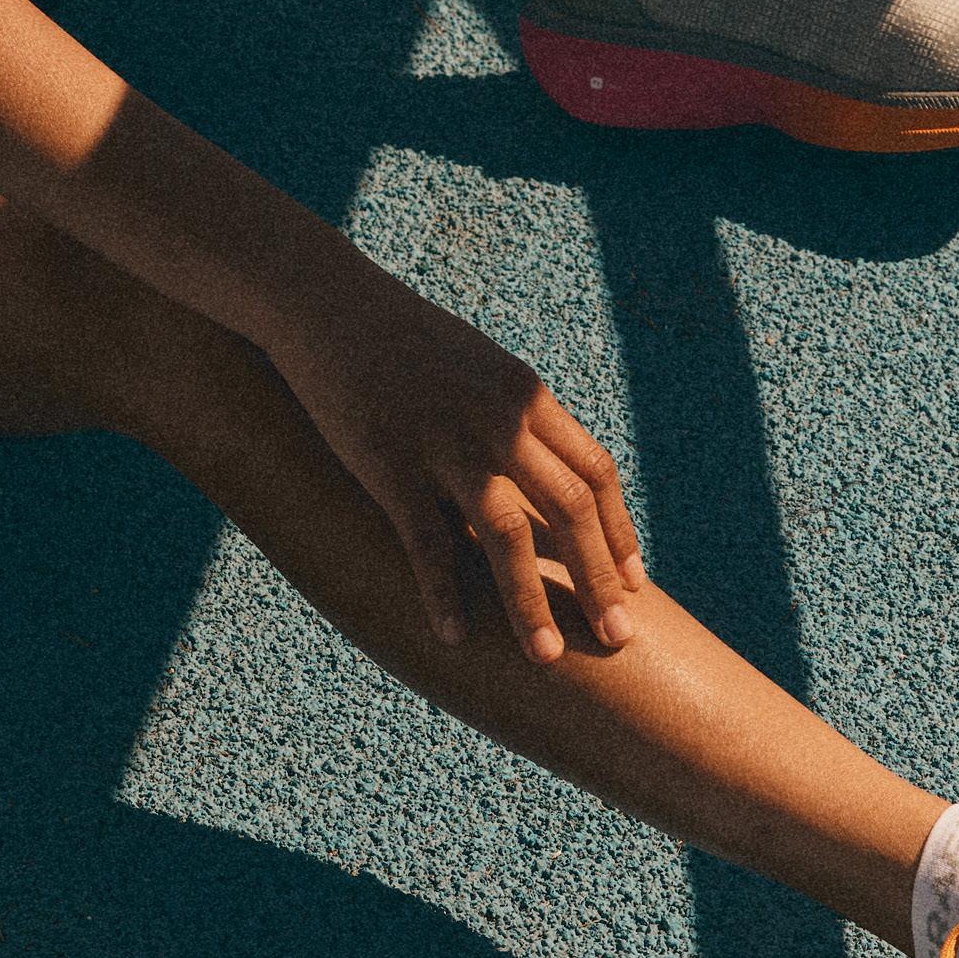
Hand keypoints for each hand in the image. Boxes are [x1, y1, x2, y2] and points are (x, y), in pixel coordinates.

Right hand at [274, 266, 645, 665]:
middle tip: (618, 640)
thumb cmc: (401, 337)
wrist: (324, 300)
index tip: (634, 584)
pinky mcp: (389, 461)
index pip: (595, 473)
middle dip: (599, 580)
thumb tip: (548, 468)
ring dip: (531, 602)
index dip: (619, 533)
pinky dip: (443, 592)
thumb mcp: (478, 365)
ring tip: (547, 657)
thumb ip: (516, 414)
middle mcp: (499, 418)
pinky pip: (427, 541)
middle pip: (570, 510)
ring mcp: (445, 441)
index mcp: (526, 395)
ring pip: (508, 535)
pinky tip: (453, 634)